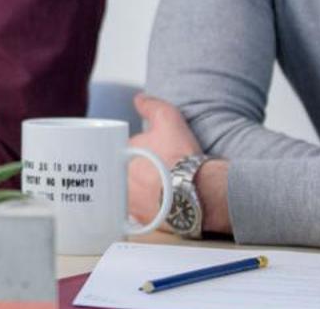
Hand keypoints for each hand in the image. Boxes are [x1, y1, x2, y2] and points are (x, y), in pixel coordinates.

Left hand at [126, 94, 200, 225]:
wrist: (200, 191)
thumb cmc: (182, 156)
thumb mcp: (168, 120)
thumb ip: (151, 106)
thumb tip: (139, 99)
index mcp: (120, 156)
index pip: (120, 151)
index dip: (135, 151)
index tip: (148, 154)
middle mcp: (119, 180)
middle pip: (121, 172)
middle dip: (134, 171)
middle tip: (155, 170)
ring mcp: (128, 202)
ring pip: (128, 193)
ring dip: (138, 190)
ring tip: (157, 187)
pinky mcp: (140, 220)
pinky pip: (137, 213)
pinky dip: (145, 209)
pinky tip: (158, 204)